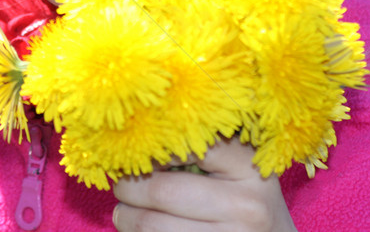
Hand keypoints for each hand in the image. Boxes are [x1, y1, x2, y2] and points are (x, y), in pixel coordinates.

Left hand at [112, 138, 296, 231]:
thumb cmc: (247, 201)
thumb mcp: (238, 169)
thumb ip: (200, 151)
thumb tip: (137, 145)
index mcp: (249, 167)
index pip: (186, 145)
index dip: (152, 150)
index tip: (137, 153)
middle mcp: (246, 205)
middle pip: (163, 192)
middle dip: (129, 188)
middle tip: (120, 186)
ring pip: (153, 226)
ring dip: (127, 218)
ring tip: (124, 213)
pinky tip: (140, 230)